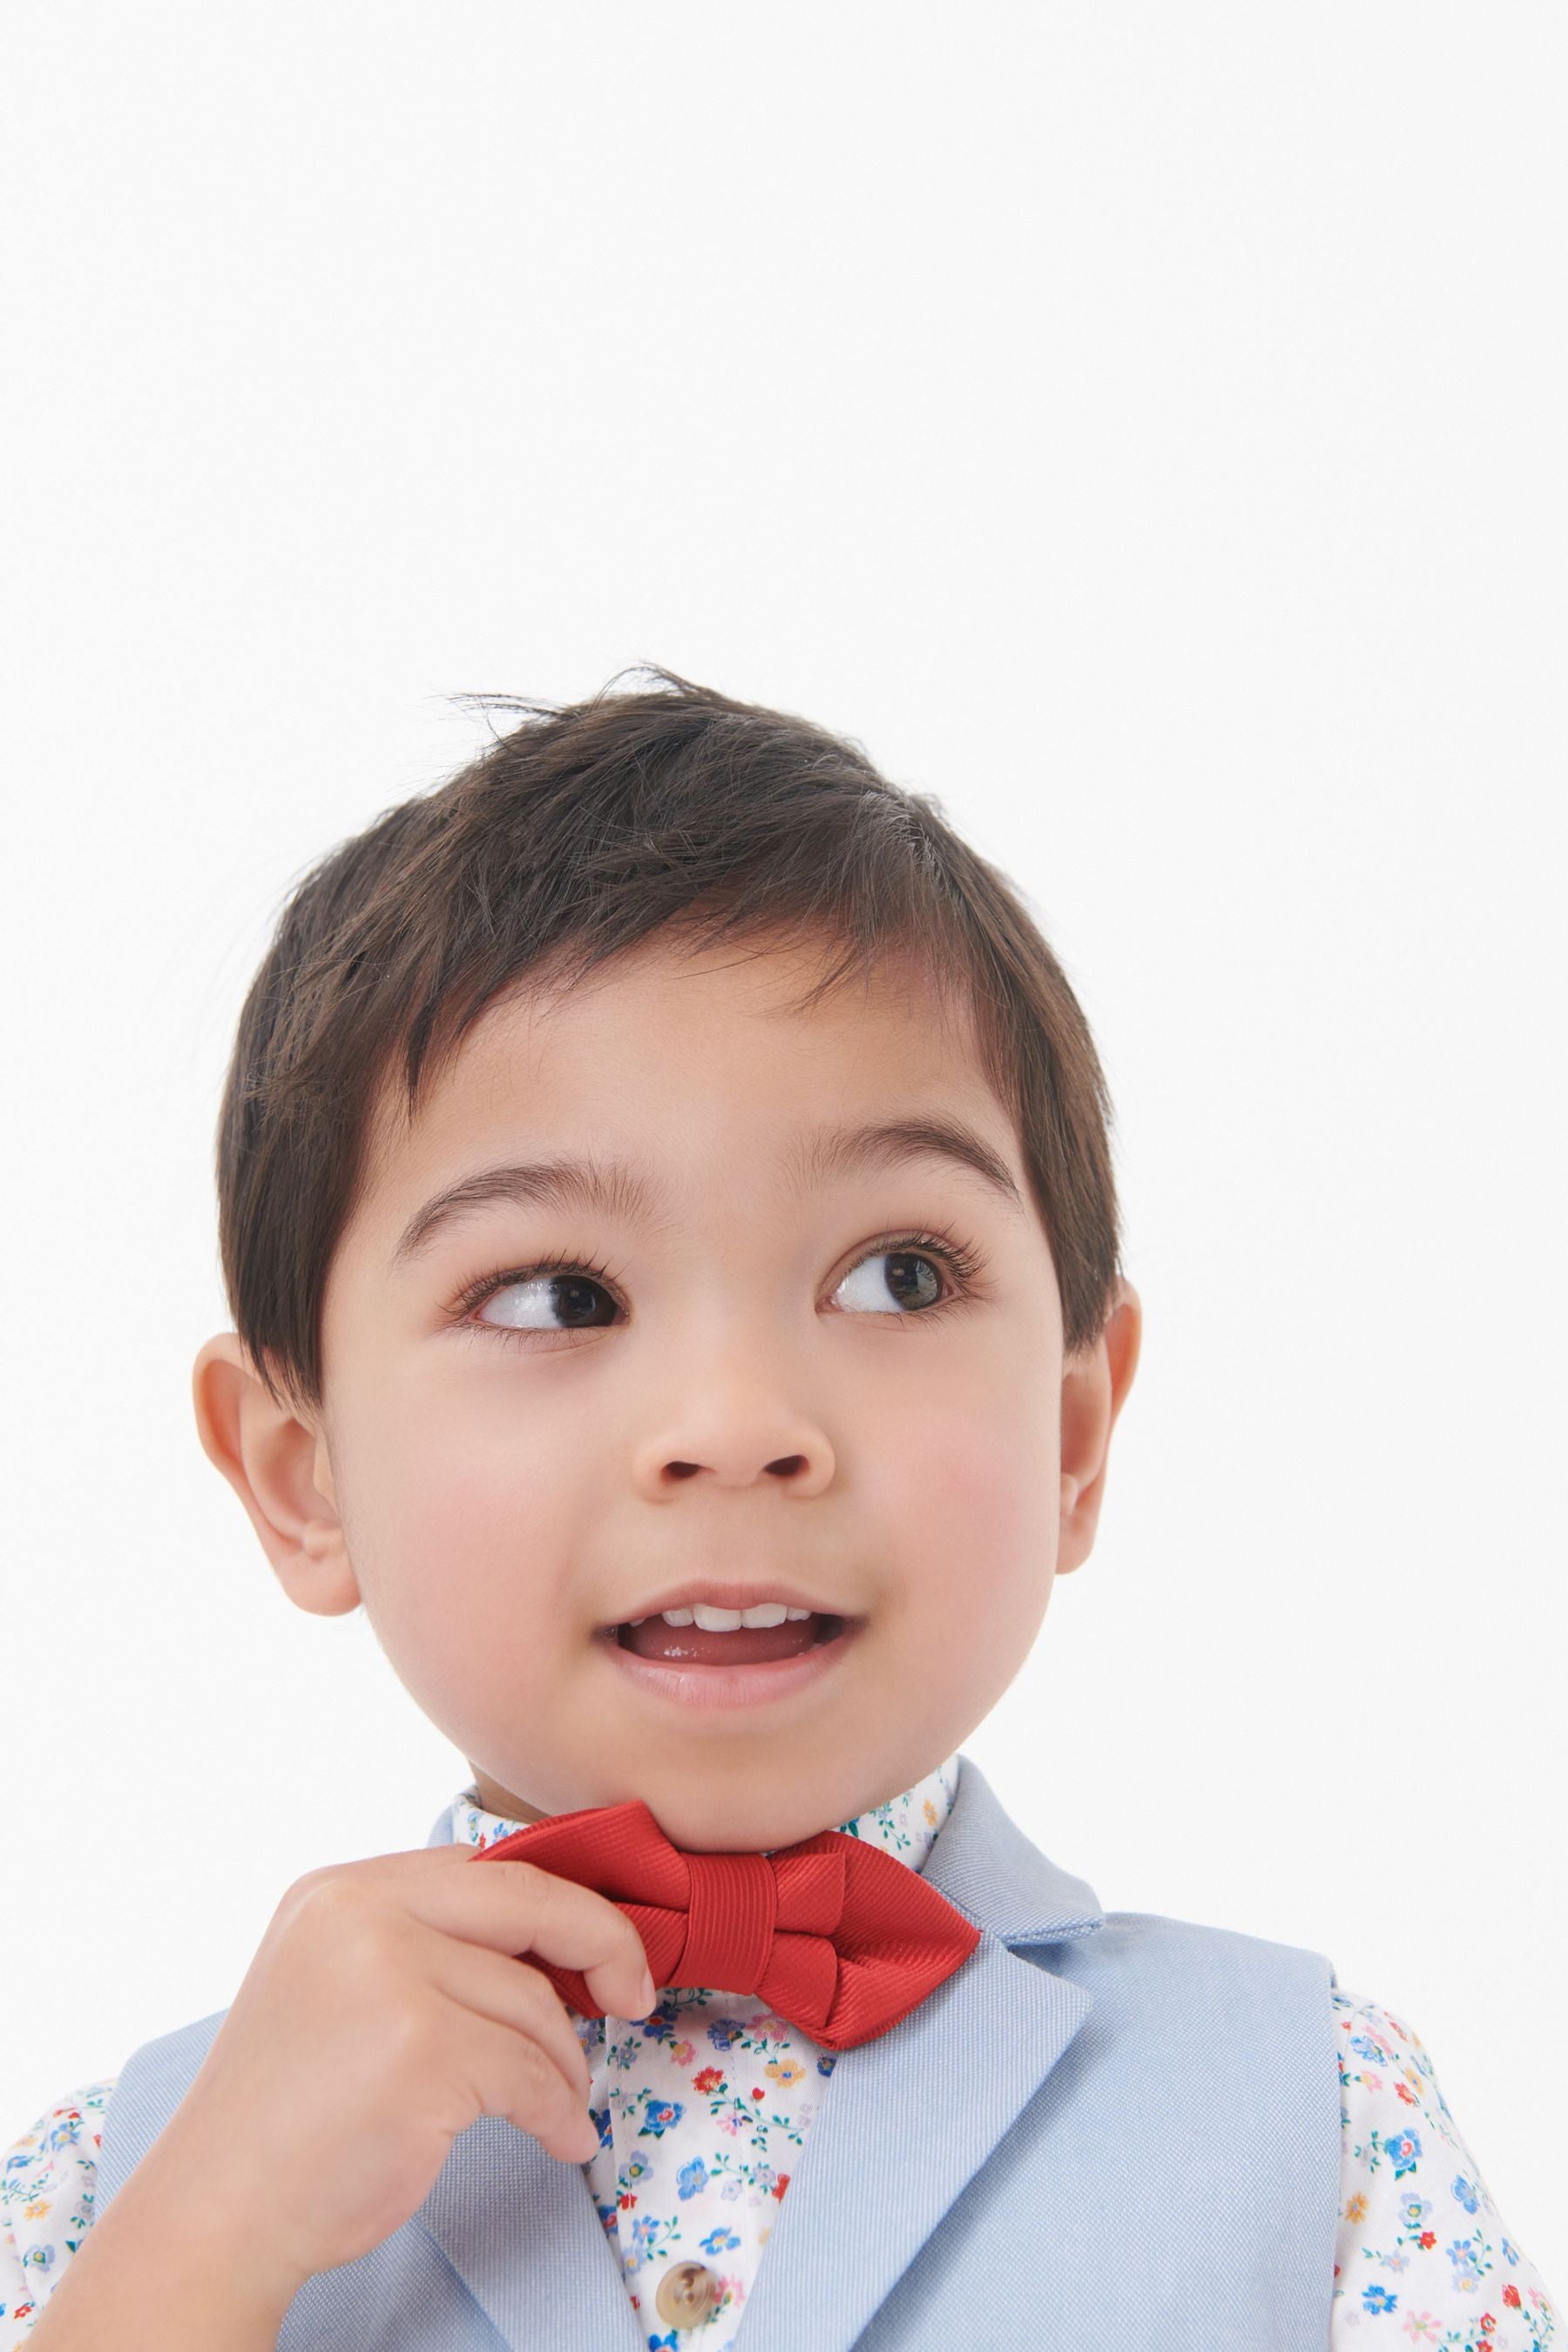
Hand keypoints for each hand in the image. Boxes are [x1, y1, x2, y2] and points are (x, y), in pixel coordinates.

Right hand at [126, 1844, 654, 2299]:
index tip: (598, 1946)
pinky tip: (562, 2138)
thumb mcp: (334, 1983)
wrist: (218, 2212)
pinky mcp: (421, 2053)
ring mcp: (390, 1978)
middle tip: (634, 1994)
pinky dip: (559, 2112)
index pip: (482, 1866)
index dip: (556, 1904)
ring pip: (533, 2004)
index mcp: (339, 1889)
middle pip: (528, 1903)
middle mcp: (360, 1914)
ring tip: (562, 2102)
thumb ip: (421, 1942)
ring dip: (566, 2062)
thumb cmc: (288, 2113)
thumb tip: (550, 1940)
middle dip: (603, 1943)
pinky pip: (531, 2075)